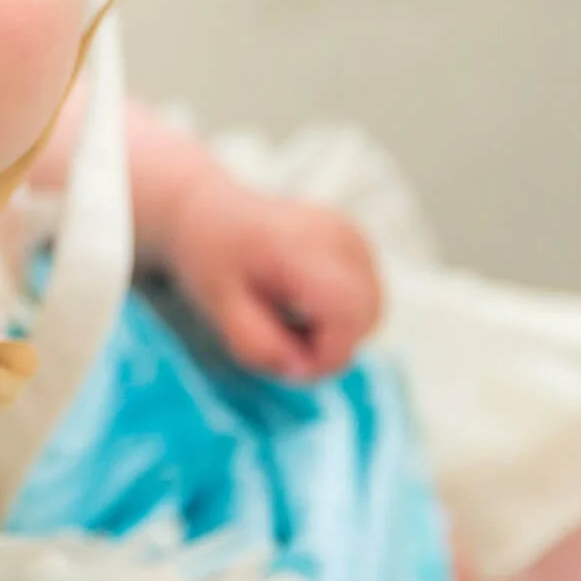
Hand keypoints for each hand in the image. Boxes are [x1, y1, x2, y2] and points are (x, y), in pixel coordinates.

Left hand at [164, 177, 381, 382]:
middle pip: (366, 317)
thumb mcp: (217, 308)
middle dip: (329, 348)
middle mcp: (337, 234)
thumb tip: (301, 369)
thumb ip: (256, 344)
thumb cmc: (209, 257)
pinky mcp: (359, 242)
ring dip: (336, 333)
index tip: (287, 362)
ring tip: (287, 318)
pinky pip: (367, 299)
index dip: (326, 354)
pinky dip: (342, 316)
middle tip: (280, 341)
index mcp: (299, 245)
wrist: (209, 210)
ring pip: (371, 312)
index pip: (347, 313)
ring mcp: (353, 235)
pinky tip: (303, 303)